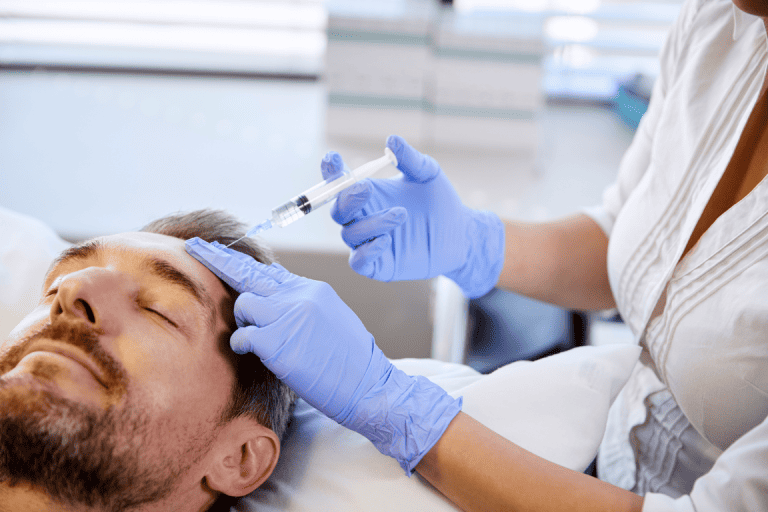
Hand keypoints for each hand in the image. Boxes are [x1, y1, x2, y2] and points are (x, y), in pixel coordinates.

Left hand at [184, 237, 461, 472]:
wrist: (369, 385)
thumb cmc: (351, 360)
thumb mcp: (330, 318)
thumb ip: (302, 304)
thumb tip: (277, 299)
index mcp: (312, 290)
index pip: (270, 270)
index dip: (241, 260)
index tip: (219, 251)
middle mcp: (299, 296)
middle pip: (248, 273)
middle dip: (217, 258)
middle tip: (194, 246)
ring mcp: (288, 317)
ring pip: (244, 303)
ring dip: (243, 321)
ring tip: (258, 339)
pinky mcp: (277, 342)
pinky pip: (243, 335)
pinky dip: (242, 343)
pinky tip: (252, 350)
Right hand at [321, 135, 504, 297]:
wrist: (461, 233)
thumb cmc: (439, 200)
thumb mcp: (427, 174)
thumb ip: (409, 159)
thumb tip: (392, 140)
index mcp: (367, 194)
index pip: (339, 182)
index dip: (331, 172)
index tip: (333, 159)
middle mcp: (362, 218)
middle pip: (337, 210)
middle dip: (346, 198)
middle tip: (366, 188)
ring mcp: (368, 242)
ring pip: (350, 234)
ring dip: (372, 223)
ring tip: (402, 214)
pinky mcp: (379, 265)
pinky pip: (359, 261)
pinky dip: (368, 251)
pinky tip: (387, 240)